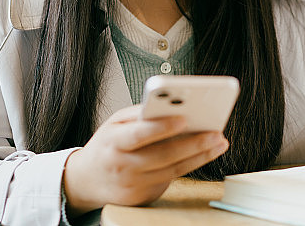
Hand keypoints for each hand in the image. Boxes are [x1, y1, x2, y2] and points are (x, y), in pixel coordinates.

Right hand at [62, 104, 228, 214]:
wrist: (86, 181)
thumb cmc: (105, 145)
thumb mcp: (114, 124)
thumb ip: (139, 115)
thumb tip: (169, 107)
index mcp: (113, 142)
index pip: (139, 134)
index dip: (162, 127)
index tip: (184, 117)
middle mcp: (123, 166)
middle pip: (163, 155)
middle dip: (193, 143)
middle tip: (216, 132)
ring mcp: (133, 186)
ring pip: (173, 170)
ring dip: (200, 155)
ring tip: (219, 142)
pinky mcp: (142, 198)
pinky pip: (169, 179)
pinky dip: (188, 165)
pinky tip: (203, 154)